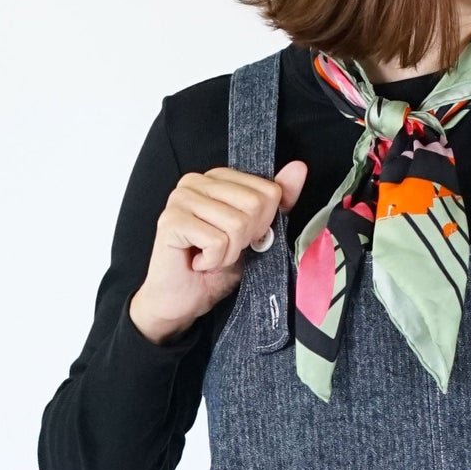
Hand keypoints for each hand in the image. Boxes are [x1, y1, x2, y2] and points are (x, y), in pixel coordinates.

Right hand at [128, 161, 309, 345]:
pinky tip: (198, 262)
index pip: (267, 191)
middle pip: (254, 205)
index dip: (263, 225)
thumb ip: (275, 203)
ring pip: (236, 224)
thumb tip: (298, 168)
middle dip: (246, 239)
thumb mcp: (255, 235)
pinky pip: (216, 241)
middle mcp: (196, 181)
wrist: (181, 300)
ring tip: (211, 257)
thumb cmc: (214, 267)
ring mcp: (181, 198)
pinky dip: (214, 261)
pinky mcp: (171, 220)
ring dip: (229, 253)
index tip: (241, 239)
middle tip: (224, 250)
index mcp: (218, 178)